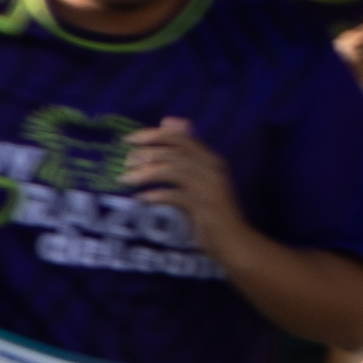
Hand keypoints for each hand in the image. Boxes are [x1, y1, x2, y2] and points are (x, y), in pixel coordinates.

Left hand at [124, 117, 243, 256]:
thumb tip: (169, 121)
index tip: (131, 139)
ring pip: (173, 170)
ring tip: (127, 179)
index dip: (155, 135)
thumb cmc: (214, 210)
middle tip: (126, 163)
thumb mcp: (202, 176)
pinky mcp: (204, 207)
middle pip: (176, 152)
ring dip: (146, 173)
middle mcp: (213, 170)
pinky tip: (142, 199)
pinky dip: (156, 195)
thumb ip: (187, 152)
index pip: (182, 138)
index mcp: (212, 160)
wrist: (235, 242)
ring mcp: (209, 188)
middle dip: (147, 154)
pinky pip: (175, 195)